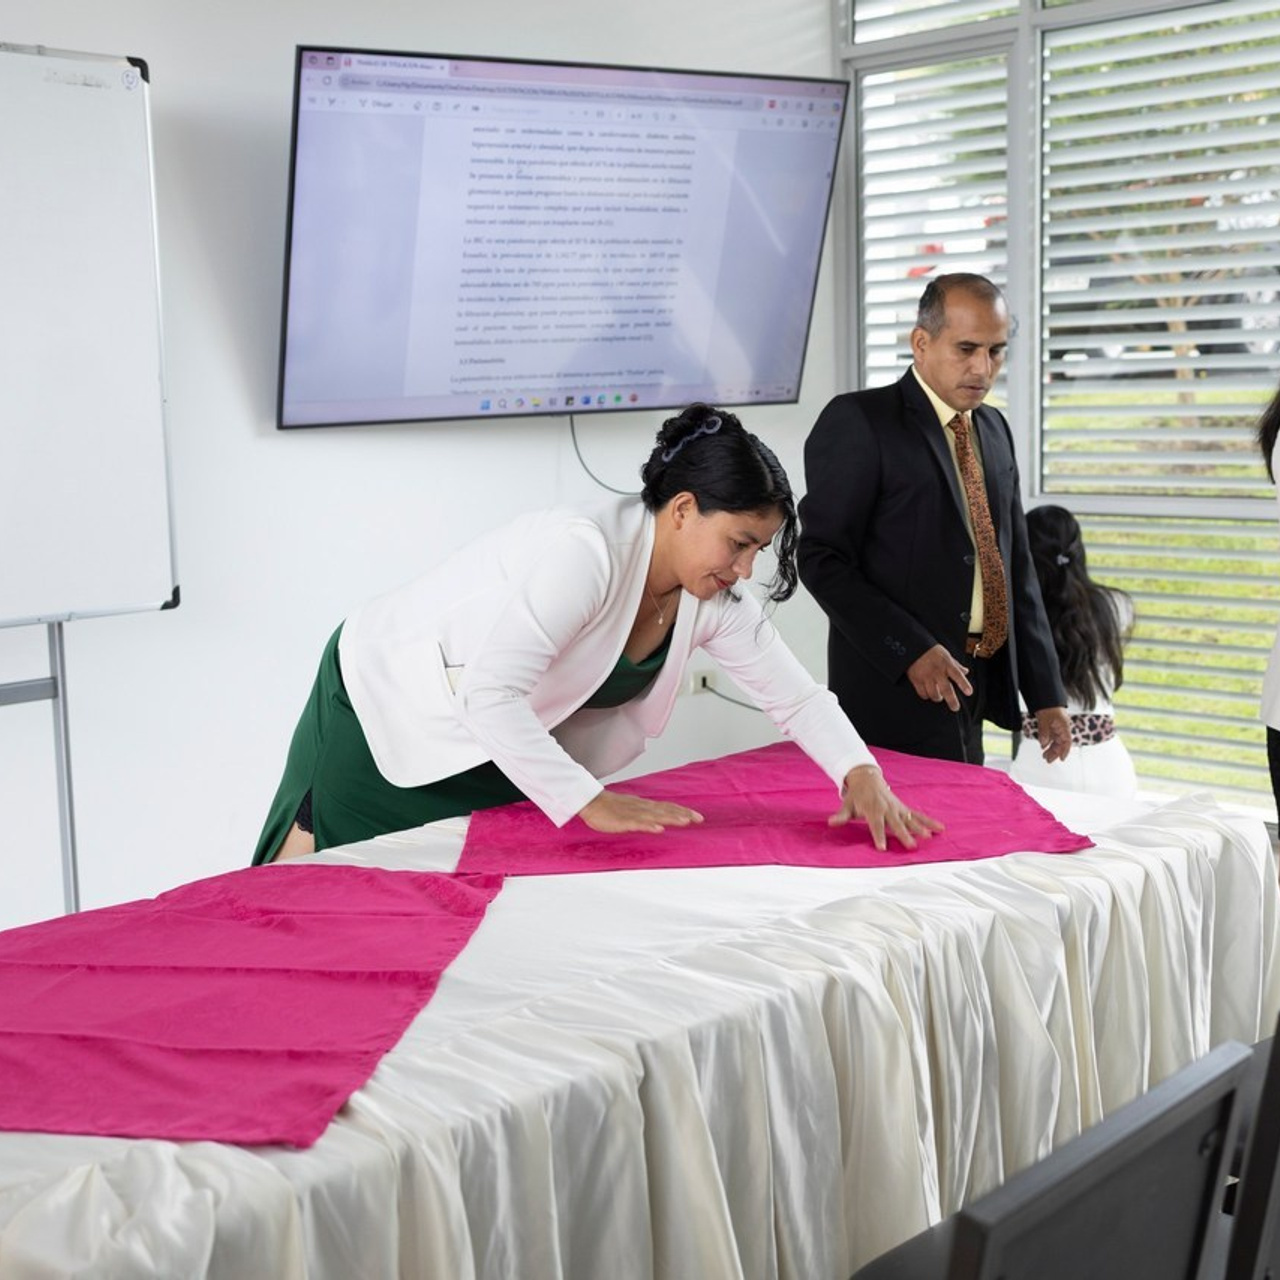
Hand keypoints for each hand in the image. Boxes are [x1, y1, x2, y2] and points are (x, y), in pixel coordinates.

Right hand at [578, 788, 703, 833]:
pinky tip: (659, 829)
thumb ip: (644, 815)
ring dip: (671, 818)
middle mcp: (642, 807)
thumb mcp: (630, 810)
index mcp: (644, 806)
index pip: (667, 807)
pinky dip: (649, 825)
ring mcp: (633, 813)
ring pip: (655, 816)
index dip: (682, 811)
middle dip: (683, 814)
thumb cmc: (609, 808)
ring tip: (685, 822)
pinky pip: (637, 823)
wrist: (590, 802)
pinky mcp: (623, 821)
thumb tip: (658, 820)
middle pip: (666, 810)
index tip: (697, 816)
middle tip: (700, 819)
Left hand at [829, 764, 944, 851]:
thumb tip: (831, 822)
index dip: (878, 836)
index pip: (876, 825)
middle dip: (904, 835)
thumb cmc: (856, 796)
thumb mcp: (847, 805)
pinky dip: (929, 821)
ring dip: (920, 828)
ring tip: (929, 837)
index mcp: (872, 810)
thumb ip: (841, 816)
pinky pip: (918, 815)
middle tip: (911, 846)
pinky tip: (940, 829)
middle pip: (896, 824)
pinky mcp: (904, 808)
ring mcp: (897, 808)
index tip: (882, 848)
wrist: (867, 779)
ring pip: (910, 819)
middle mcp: (887, 809)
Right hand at [906, 644, 973, 711]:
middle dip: (952, 700)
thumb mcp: (946, 655)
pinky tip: (928, 694)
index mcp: (946, 664)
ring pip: (934, 694)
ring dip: (938, 698)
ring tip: (939, 697)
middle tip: (955, 707)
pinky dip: (926, 696)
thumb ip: (956, 665)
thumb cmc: (931, 651)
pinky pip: (922, 693)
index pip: (957, 675)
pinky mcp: (916, 679)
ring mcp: (926, 676)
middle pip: (946, 689)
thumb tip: (966, 671)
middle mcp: (937, 671)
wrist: (913, 648)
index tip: (969, 692)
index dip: (964, 684)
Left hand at [1035, 707, 1071, 762]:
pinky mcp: (1051, 725)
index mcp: (1064, 725)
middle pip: (1061, 743)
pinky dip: (1048, 742)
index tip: (1062, 759)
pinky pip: (1051, 736)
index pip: (1067, 741)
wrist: (1045, 696)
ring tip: (1044, 756)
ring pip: (1055, 740)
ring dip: (1051, 748)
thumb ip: (1044, 731)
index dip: (1065, 750)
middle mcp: (1061, 727)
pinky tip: (1043, 747)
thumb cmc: (1048, 705)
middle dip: (1055, 752)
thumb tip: (1043, 744)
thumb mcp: (1044, 718)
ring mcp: (1056, 726)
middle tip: (1048, 760)